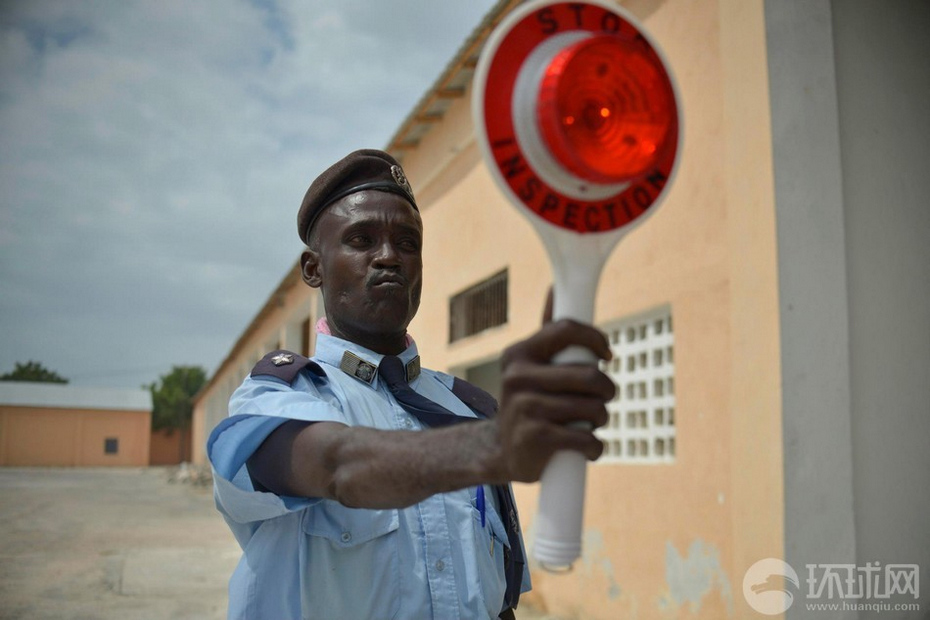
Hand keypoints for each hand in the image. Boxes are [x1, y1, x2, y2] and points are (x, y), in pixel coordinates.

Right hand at [494, 316, 614, 482]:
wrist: (502, 451)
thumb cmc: (530, 400)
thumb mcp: (532, 364)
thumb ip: (548, 330)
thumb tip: (556, 286)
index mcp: (519, 353)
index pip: (567, 330)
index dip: (596, 339)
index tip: (608, 355)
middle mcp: (517, 376)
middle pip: (590, 376)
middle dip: (608, 390)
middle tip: (604, 398)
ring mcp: (525, 408)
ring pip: (593, 409)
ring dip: (601, 419)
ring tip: (592, 422)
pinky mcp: (536, 439)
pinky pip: (586, 439)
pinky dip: (595, 446)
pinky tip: (588, 446)